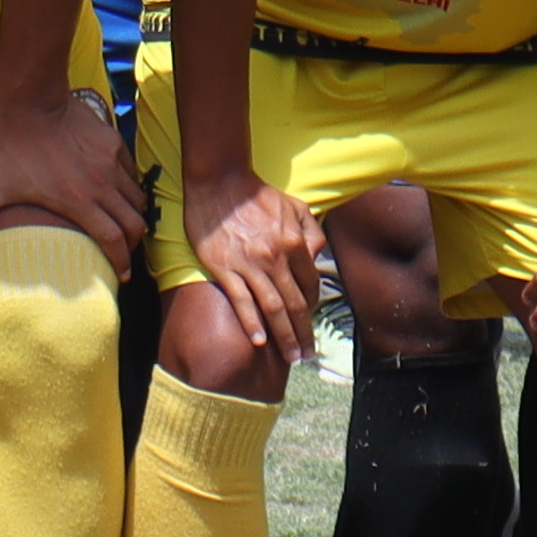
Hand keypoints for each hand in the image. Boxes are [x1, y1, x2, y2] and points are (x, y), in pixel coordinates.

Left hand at [0, 84, 146, 269]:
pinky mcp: (113, 143)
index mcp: (78, 202)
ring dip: (133, 215)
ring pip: (137, 198)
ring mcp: (111, 163)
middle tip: (124, 253)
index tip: (121, 275)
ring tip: (123, 224)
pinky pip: (132, 172)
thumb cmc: (7, 147)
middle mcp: (102, 185)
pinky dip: (130, 187)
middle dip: (132, 244)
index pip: (112, 241)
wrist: (28, 102)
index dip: (120, 262)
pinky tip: (118, 191)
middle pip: (134, 224)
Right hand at [183, 164, 322, 370]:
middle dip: (303, 332)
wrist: (219, 181)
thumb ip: (311, 230)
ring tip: (290, 356)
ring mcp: (250, 264)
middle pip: (295, 303)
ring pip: (273, 308)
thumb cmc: (256, 193)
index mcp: (295, 242)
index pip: (310, 284)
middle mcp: (276, 257)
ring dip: (284, 336)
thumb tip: (317, 256)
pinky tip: (259, 340)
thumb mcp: (294, 205)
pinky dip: (252, 322)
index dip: (312, 307)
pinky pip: (242, 300)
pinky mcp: (224, 267)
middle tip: (307, 354)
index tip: (309, 323)